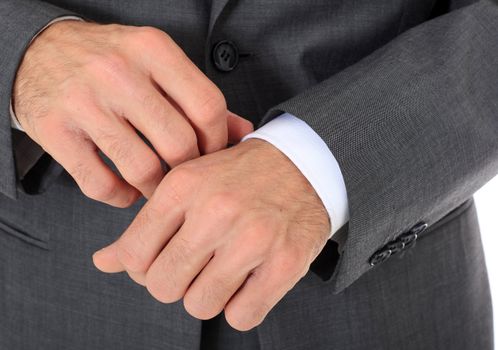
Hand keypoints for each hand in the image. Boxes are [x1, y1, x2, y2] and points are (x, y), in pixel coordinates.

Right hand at [13, 20, 252, 205]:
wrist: (39, 51)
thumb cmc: (111, 62)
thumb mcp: (158, 64)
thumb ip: (199, 98)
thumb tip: (243, 132)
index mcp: (152, 49)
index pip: (207, 106)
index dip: (218, 142)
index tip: (211, 156)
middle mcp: (118, 71)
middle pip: (179, 143)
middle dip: (188, 171)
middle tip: (184, 176)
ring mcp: (83, 101)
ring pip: (142, 169)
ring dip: (156, 190)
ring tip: (157, 187)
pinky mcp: (54, 130)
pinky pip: (100, 185)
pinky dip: (120, 198)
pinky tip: (126, 191)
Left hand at [93, 139, 329, 329]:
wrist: (303, 164)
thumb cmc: (238, 178)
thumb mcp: (188, 185)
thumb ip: (145, 226)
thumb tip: (103, 262)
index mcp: (184, 185)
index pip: (133, 255)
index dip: (142, 268)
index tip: (163, 258)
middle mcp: (216, 210)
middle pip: (163, 286)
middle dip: (175, 283)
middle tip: (196, 265)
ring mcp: (253, 237)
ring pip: (200, 305)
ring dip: (208, 296)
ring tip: (225, 270)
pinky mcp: (286, 262)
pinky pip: (241, 317)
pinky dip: (241, 307)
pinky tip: (249, 281)